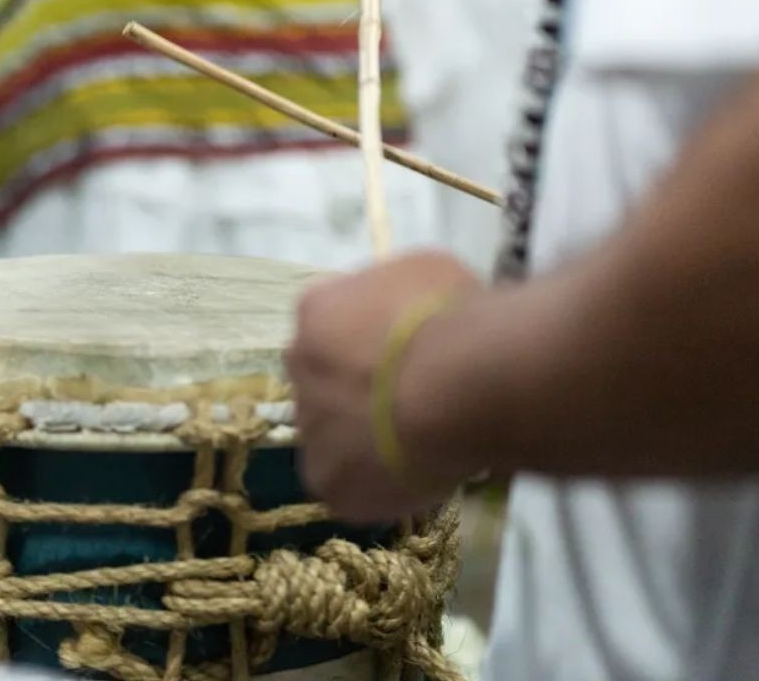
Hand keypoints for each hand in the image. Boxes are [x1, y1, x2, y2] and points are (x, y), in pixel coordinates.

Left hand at [286, 251, 477, 523]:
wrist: (461, 383)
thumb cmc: (451, 317)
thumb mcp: (424, 274)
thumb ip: (396, 298)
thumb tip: (404, 316)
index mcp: (316, 310)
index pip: (332, 327)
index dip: (371, 344)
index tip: (404, 357)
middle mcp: (297, 366)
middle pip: (324, 381)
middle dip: (358, 392)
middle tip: (408, 402)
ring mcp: (308, 427)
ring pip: (336, 436)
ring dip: (367, 439)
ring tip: (421, 442)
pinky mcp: (328, 482)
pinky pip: (353, 484)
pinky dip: (381, 485)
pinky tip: (419, 473)